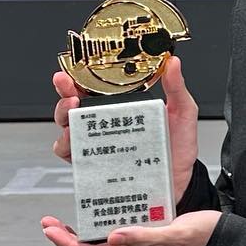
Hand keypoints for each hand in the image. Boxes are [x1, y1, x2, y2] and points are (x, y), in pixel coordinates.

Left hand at [41, 208, 221, 245]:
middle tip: (50, 223)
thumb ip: (144, 237)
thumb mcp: (175, 235)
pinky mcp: (152, 240)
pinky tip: (105, 216)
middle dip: (67, 239)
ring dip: (82, 236)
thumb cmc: (204, 239)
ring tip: (68, 222)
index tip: (50, 229)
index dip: (67, 243)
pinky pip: (119, 238)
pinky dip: (103, 228)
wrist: (227, 245)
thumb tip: (111, 237)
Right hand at [52, 53, 200, 205]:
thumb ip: (177, 89)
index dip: (77, 78)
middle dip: (64, 99)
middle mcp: (107, 123)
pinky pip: (72, 156)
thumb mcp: (181, 113)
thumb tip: (173, 64)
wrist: (180, 182)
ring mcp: (99, 144)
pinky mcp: (96, 165)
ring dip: (64, 121)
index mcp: (122, 106)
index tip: (70, 74)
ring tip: (73, 118)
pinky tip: (76, 143)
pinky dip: (68, 148)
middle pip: (73, 107)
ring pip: (68, 129)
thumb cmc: (178, 149)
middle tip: (71, 97)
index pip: (94, 88)